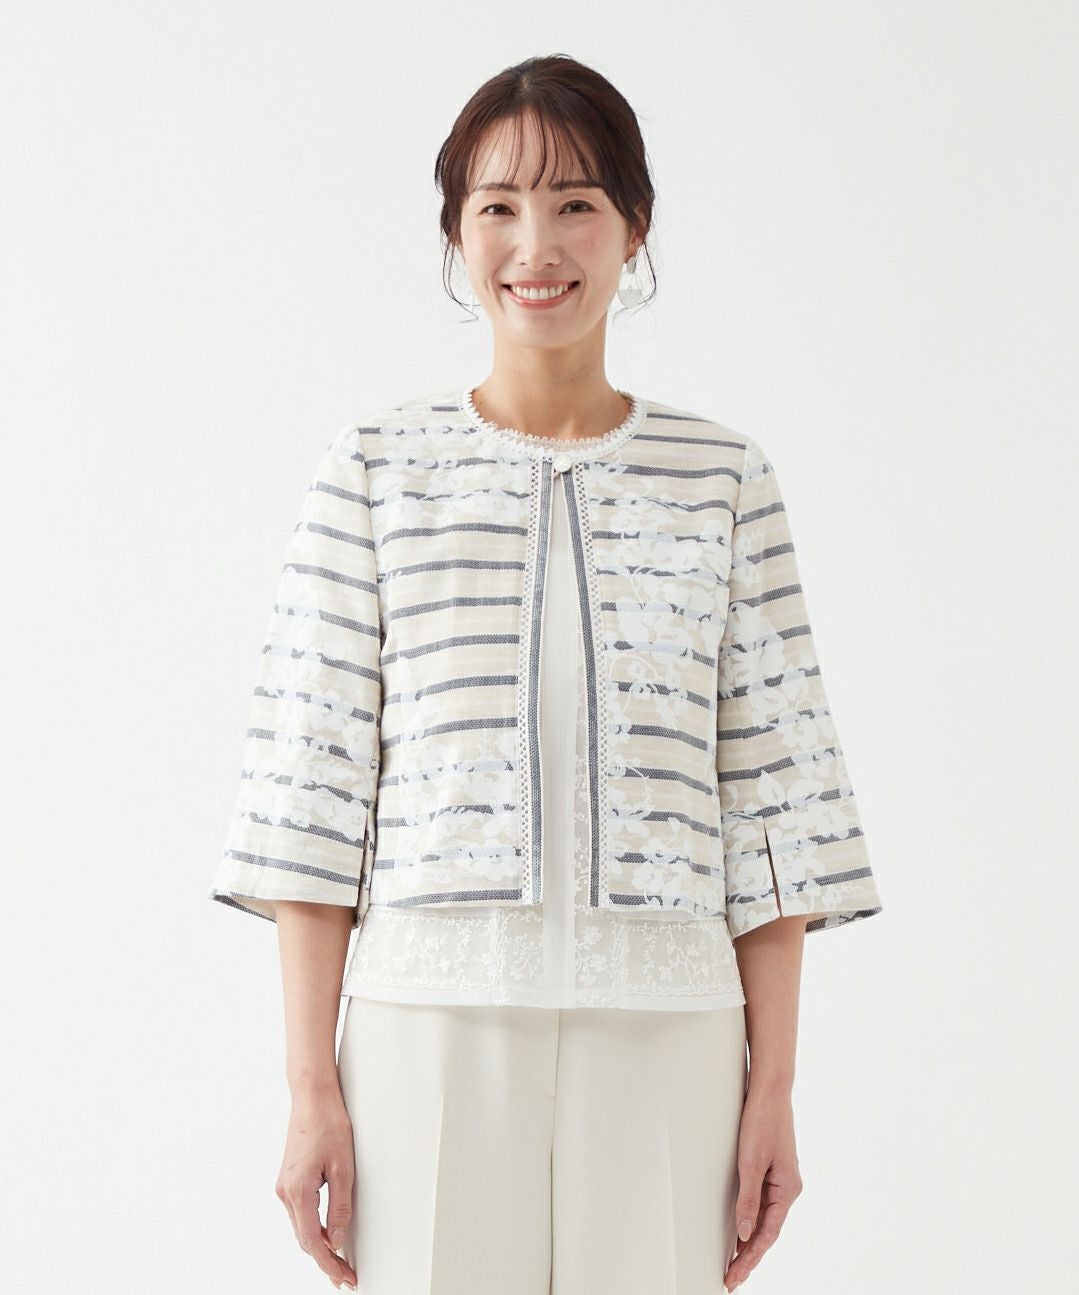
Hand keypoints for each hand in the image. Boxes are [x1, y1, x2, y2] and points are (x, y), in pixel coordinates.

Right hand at [275, 1085, 357, 1290]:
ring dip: (319, 1245)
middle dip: (325, 1260)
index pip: (314, 1242)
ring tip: (339, 1262)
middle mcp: (285, 1192)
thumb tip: (339, 1239)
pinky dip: (313, 1228)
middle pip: (305, 1239)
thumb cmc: (328, 1124)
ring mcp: (284, 1185)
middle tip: (346, 1277)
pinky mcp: (288, 1178)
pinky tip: (327, 1234)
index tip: (344, 1278)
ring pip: (301, 1227)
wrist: (312, 1096)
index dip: (329, 1264)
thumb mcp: (344, 1167)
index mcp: (298, 1192)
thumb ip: (340, 1207)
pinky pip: (300, 1213)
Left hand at [723, 1083, 802, 1290]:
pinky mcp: (771, 1170)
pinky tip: (740, 1233)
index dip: (750, 1258)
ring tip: (733, 1265)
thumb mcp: (751, 1162)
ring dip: (749, 1243)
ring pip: (764, 1220)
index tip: (733, 1276)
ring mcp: (780, 1180)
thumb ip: (749, 1200)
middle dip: (748, 1257)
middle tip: (730, 1279)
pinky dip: (750, 1222)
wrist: (769, 1090)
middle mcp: (787, 1188)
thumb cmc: (763, 1120)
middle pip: (767, 1232)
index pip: (767, 1235)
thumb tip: (745, 1234)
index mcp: (788, 1190)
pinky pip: (761, 1204)